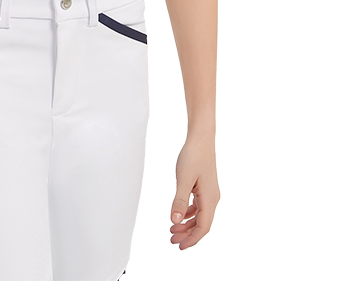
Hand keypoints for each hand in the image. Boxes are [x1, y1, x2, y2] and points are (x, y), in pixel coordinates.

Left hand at [169, 133, 219, 248]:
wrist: (201, 138)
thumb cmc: (193, 156)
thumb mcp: (183, 179)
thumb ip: (179, 200)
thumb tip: (174, 220)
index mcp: (209, 199)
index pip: (203, 227)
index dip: (192, 239)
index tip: (179, 246)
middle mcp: (212, 198)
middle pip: (202, 224)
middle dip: (187, 234)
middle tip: (171, 240)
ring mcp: (209, 193)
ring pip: (199, 216)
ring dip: (187, 224)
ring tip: (172, 229)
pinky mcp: (204, 187)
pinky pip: (198, 206)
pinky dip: (189, 213)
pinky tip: (179, 215)